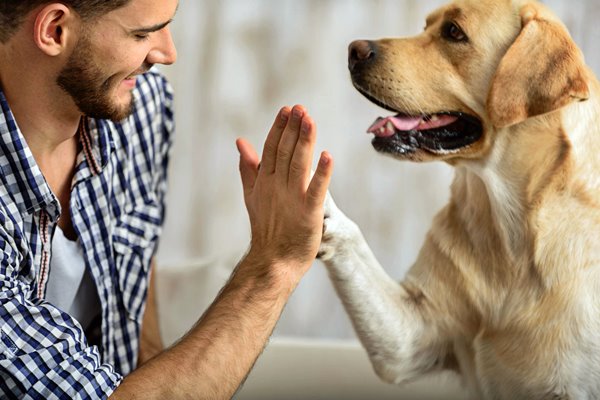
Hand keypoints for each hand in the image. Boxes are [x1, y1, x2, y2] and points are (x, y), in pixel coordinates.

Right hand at [236, 105, 332, 278]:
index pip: (271, 148)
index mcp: (265, 180)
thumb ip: (248, 167)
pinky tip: (327, 156)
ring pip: (298, 164)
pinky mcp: (309, 212)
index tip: (288, 110)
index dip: (280, 128)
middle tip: (300, 108)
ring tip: (310, 121)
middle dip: (293, 129)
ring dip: (305, 142)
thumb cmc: (266, 227)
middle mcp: (277, 186)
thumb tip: (240, 142)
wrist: (272, 261)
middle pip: (285, 152)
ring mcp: (292, 199)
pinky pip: (316, 190)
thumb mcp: (252, 194)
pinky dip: (321, 173)